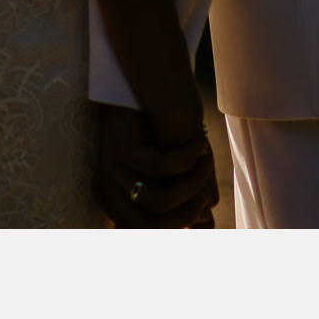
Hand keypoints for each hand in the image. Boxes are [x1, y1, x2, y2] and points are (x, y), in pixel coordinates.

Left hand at [95, 103, 218, 227]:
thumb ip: (190, 199)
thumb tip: (208, 226)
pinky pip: (159, 168)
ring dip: (193, 185)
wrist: (141, 85)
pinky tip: (200, 145)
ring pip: (158, 199)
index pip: (145, 233)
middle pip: (151, 226)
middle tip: (209, 190)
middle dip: (189, 212)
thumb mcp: (175, 171)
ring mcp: (111, 169)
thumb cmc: (160, 132)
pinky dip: (186, 161)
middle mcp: (109, 190)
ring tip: (208, 162)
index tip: (203, 214)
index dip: (179, 227)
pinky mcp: (119, 148)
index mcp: (118, 201)